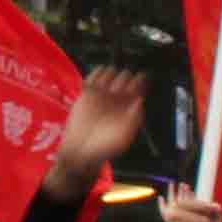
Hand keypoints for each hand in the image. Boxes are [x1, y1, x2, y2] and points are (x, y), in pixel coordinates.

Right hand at [49, 68, 146, 199]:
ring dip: (108, 76)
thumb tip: (140, 100)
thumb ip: (134, 118)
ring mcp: (103, 93)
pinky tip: (93, 86)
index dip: (138, 82)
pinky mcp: (88, 92)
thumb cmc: (105, 146)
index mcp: (130, 105)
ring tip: (103, 90)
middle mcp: (118, 97)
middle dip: (122, 79)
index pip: (140, 85)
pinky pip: (93, 75)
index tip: (132, 88)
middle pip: (126, 75)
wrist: (80, 150)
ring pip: (110, 71)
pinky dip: (94, 75)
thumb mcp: (124, 136)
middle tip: (114, 92)